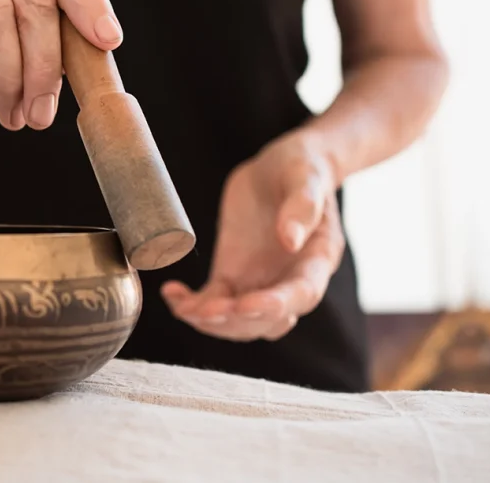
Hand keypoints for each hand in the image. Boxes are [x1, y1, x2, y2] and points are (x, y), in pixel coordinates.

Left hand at [161, 132, 344, 341]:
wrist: (280, 166)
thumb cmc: (301, 168)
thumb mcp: (305, 177)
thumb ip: (302, 206)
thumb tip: (291, 240)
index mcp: (317, 259)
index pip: (300, 294)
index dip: (273, 306)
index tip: (244, 305)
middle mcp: (289, 280)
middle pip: (268, 320)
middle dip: (236, 321)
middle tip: (205, 311)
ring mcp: (259, 281)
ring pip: (239, 321)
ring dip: (212, 322)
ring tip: (184, 308)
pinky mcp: (232, 275)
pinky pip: (213, 301)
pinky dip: (192, 306)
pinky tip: (172, 294)